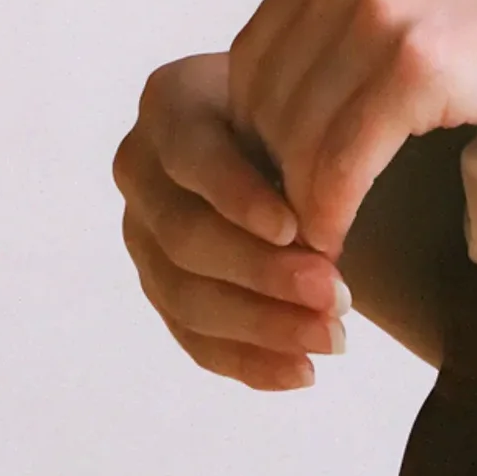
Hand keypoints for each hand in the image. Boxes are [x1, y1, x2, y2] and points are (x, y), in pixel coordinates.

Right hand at [113, 50, 352, 390]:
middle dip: (263, 274)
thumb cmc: (300, 109)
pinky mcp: (158, 286)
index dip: (238, 197)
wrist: (283, 135)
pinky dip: (249, 361)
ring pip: (185, 297)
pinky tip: (302, 372)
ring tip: (333, 338)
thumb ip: (306, 140)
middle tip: (335, 297)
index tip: (296, 230)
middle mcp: (140, 168)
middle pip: (185, 237)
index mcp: (170, 103)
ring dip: (263, 327)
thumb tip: (336, 205)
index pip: (193, 156)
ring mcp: (141, 233)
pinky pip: (193, 338)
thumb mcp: (302, 103)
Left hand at [227, 0, 476, 258]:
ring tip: (318, 241)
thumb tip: (309, 88)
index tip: (283, 180)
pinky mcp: (416, 67)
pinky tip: (340, 238)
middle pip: (263, 98)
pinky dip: (328, 211)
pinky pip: (338, 161)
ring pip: (293, 136)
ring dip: (296, 201)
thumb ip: (361, 12)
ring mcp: (378, 14)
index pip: (255, 55)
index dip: (260, 128)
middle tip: (293, 226)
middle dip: (272, 170)